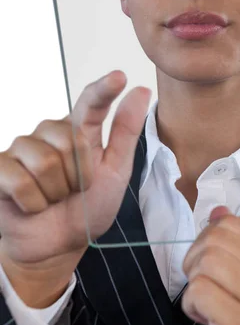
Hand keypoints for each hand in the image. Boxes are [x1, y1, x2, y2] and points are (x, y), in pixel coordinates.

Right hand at [0, 70, 150, 306]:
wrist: (59, 246)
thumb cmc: (87, 209)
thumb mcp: (115, 172)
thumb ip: (125, 132)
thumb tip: (140, 92)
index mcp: (79, 131)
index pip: (91, 102)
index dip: (104, 89)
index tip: (120, 78)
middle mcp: (48, 134)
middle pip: (69, 138)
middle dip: (78, 174)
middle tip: (75, 189)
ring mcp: (22, 150)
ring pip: (45, 161)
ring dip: (56, 191)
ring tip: (54, 198)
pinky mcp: (0, 169)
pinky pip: (19, 179)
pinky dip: (34, 202)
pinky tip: (33, 205)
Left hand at [182, 206, 239, 324]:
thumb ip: (235, 246)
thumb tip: (218, 210)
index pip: (232, 224)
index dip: (209, 240)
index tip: (213, 267)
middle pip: (214, 239)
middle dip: (196, 260)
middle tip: (205, 287)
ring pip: (205, 262)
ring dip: (194, 285)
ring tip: (207, 305)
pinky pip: (198, 291)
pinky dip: (191, 306)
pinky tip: (204, 320)